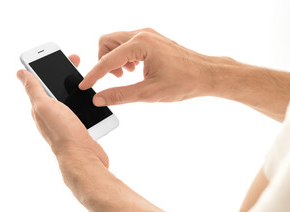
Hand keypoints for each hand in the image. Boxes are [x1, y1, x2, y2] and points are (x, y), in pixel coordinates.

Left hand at [16, 55, 108, 171]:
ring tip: (88, 79)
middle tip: (77, 61)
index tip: (59, 55)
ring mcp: (67, 121)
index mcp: (41, 107)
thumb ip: (34, 89)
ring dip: (78, 88)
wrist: (83, 157)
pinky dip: (87, 102)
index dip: (47, 66)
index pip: (41, 81)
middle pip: (58, 88)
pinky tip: (95, 98)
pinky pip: (83, 110)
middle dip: (66, 73)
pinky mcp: (80, 128)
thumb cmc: (64, 132)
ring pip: (71, 99)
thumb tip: (20, 73)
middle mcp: (52, 114)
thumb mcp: (45, 105)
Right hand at [79, 28, 230, 105]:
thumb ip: (121, 95)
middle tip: (114, 79)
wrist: (206, 74)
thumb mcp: (149, 93)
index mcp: (141, 44)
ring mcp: (148, 35)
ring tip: (127, 75)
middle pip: (107, 41)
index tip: (84, 86)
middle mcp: (142, 34)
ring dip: (114, 59)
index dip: (94, 75)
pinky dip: (124, 56)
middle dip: (103, 61)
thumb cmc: (184, 81)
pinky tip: (135, 70)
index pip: (107, 60)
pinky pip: (128, 43)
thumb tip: (99, 98)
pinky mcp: (152, 39)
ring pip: (116, 41)